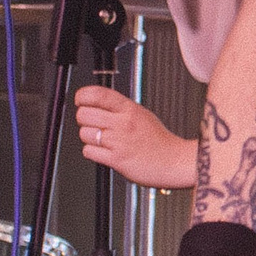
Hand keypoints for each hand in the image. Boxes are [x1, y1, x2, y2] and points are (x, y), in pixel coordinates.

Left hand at [73, 86, 197, 189]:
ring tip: (101, 140)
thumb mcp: (142, 115)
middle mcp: (123, 123)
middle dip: (83, 120)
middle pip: (84, 114)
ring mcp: (119, 142)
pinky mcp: (116, 160)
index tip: (81, 100)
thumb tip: (96, 103)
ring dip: (88, 138)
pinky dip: (92, 152)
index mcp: (129, 109)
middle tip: (92, 123)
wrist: (174, 162)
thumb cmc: (159, 141)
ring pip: (84, 133)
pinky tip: (103, 152)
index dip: (83, 96)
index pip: (97, 94)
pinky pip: (89, 151)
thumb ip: (120, 108)